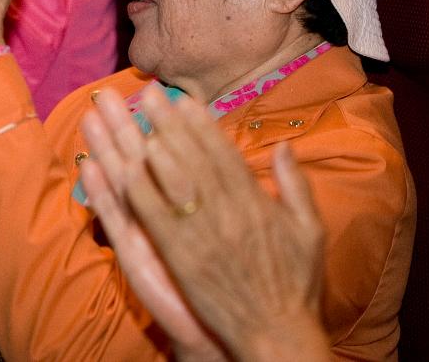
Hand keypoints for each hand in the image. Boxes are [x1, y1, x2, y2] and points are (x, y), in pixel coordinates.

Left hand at [80, 86, 325, 361]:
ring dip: (146, 148)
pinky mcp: (181, 259)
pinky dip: (137, 193)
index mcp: (255, 202)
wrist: (277, 335)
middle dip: (166, 123)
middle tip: (144, 93)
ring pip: (170, 181)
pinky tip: (120, 171)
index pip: (223, 153)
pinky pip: (154, 219)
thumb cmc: (295, 285)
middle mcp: (227, 212)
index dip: (200, 124)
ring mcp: (201, 235)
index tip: (182, 99)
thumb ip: (295, 185)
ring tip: (127, 121)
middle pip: (191, 158)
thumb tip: (284, 147)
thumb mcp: (309, 230)